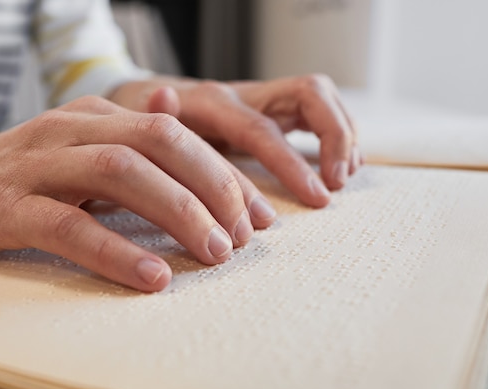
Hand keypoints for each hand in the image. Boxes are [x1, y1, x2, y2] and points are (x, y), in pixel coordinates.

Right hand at [0, 96, 276, 291]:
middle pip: (158, 142)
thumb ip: (127, 135)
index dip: (224, 173)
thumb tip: (176, 106)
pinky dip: (117, 251)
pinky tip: (152, 278)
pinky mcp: (6, 208)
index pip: (175, 132)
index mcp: (94, 116)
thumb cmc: (18, 180)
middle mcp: (70, 129)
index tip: (258, 216)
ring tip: (214, 253)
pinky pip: (69, 226)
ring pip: (121, 174)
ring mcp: (36, 164)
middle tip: (244, 236)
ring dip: (178, 213)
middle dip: (212, 188)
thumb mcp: (78, 151)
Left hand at [110, 74, 359, 207]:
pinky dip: (335, 135)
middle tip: (338, 181)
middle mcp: (247, 94)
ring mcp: (263, 99)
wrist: (148, 101)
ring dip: (342, 134)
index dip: (293, 163)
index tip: (318, 196)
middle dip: (335, 136)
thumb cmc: (148, 121)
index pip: (264, 129)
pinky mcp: (272, 110)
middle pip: (311, 94)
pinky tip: (337, 165)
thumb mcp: (145, 123)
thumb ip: (158, 115)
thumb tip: (163, 96)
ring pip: (320, 98)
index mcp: (217, 103)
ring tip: (342, 176)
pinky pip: (316, 112)